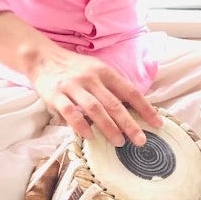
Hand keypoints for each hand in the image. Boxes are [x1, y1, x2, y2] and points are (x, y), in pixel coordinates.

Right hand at [30, 48, 162, 146]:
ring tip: (119, 142)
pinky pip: (70, 112)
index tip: (157, 124)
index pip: (129, 91)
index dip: (144, 108)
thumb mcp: (95, 70)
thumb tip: (132, 111)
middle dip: (129, 123)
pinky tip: (90, 136)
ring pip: (94, 109)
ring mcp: (72, 86)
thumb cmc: (73, 68)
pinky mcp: (55, 95)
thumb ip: (110, 88)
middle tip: (140, 141)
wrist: (42, 57)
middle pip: (114, 103)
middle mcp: (90, 78)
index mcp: (104, 71)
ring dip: (108, 127)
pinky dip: (81, 125)